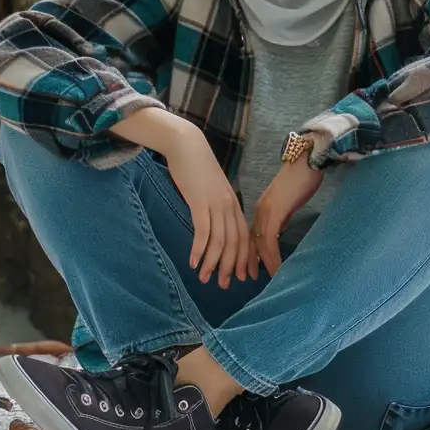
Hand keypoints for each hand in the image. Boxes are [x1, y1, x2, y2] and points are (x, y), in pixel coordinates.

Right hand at [122, 113, 254, 288]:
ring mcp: (216, 204)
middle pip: (235, 243)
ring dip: (212, 263)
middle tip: (222, 285)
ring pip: (220, 241)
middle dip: (229, 267)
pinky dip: (199, 249)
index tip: (239, 276)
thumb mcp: (210, 189)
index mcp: (233, 204)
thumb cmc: (195, 167)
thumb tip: (211, 224)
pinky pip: (203, 232)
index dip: (243, 259)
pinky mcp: (200, 202)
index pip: (244, 237)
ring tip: (204, 279)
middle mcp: (229, 206)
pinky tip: (193, 262)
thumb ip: (214, 206)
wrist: (186, 144)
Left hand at [250, 157, 323, 275]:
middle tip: (244, 278)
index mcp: (261, 209)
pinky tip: (276, 269)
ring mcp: (265, 211)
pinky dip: (271, 257)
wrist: (308, 159)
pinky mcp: (275, 212)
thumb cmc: (303, 178)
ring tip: (262, 279)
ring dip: (258, 263)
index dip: (249, 253)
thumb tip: (279, 231)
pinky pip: (269, 240)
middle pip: (248, 242)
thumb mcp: (288, 202)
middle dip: (246, 261)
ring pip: (257, 244)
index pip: (250, 236)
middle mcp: (259, 211)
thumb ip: (281, 216)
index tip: (247, 269)